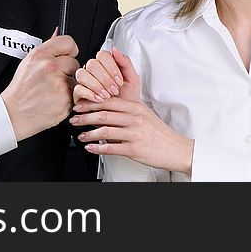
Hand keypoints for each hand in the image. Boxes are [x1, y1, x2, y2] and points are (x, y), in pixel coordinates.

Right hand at [1, 30, 78, 141]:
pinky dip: (69, 98)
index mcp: (40, 55)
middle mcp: (50, 67)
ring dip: (70, 85)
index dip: (69, 50)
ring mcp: (59, 84)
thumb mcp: (28, 62)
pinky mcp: (66, 100)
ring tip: (54, 90)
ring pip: (76, 79)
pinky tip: (56, 99)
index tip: (67, 55)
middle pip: (75, 62)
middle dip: (68, 70)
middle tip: (55, 78)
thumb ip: (47, 48)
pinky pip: (76, 94)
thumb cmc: (20, 90)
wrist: (14, 113)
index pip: (69, 42)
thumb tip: (58, 32)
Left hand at [70, 97, 193, 174]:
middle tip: (74, 119)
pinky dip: (98, 148)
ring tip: (80, 136)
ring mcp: (134, 134)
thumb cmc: (159, 132)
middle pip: (103, 115)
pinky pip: (111, 148)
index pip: (108, 102)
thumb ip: (127, 110)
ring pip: (104, 131)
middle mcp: (134, 118)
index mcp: (135, 107)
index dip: (90, 103)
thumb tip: (106, 107)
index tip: (79, 105)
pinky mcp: (134, 149)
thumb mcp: (144, 114)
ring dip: (88, 134)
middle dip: (84, 117)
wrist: (176, 149)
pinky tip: (91, 148)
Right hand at [73, 47, 140, 103]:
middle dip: (105, 79)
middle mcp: (93, 71)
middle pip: (92, 64)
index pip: (102, 55)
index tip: (119, 80)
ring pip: (82, 74)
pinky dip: (90, 94)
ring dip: (96, 86)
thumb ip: (125, 63)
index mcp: (105, 64)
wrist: (124, 117)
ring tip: (107, 96)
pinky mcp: (78, 94)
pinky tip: (99, 99)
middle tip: (114, 90)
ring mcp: (84, 82)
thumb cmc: (127, 98)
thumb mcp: (132, 79)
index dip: (111, 67)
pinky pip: (78, 88)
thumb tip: (115, 49)